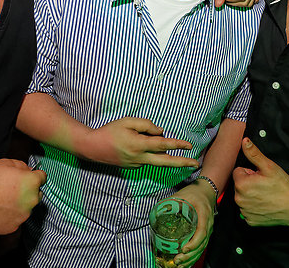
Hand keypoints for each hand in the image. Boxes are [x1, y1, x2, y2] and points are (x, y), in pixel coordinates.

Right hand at [0, 159, 46, 234]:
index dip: (34, 175)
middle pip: (36, 194)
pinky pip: (16, 219)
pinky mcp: (14, 227)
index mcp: (32, 182)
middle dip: (28, 190)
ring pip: (26, 208)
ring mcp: (24, 215)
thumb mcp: (4, 163)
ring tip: (2, 200)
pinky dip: (10, 215)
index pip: (42, 177)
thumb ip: (20, 165)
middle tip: (12, 188)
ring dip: (19, 204)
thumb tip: (27, 170)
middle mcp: (32, 200)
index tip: (28, 176)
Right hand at [82, 117, 198, 168]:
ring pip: (155, 159)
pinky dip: (147, 152)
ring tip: (154, 147)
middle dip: (182, 163)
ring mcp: (136, 164)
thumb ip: (146, 125)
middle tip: (195, 164)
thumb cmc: (110, 131)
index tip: (189, 145)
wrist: (93, 148)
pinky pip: (146, 158)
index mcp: (139, 145)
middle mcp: (140, 158)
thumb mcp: (127, 121)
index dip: (177, 144)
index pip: (163, 144)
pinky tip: (134, 145)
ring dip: (162, 154)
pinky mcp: (133, 167)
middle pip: (165, 162)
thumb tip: (160, 132)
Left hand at [171, 181, 217, 267]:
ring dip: (191, 259)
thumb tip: (158, 210)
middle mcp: (208, 224)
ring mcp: (207, 230)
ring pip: (202, 248)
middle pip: (202, 244)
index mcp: (204, 215)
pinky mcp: (204, 233)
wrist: (206, 190)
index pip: (202, 232)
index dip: (194, 243)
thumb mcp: (183, 194)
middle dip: (190, 255)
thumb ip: (172, 201)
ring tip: (180, 265)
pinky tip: (186, 264)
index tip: (184, 249)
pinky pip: (201, 247)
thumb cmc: (195, 192)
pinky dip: (194, 256)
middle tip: (177, 260)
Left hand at [233, 138, 288, 226]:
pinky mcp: (250, 221)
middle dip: (249, 184)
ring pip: (243, 197)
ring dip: (251, 195)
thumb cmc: (282, 186)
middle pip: (240, 185)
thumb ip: (254, 153)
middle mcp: (239, 199)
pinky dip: (254, 208)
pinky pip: (248, 210)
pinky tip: (265, 205)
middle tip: (264, 186)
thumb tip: (244, 141)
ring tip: (265, 195)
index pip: (238, 172)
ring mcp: (244, 211)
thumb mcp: (268, 166)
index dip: (250, 172)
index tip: (260, 176)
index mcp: (241, 184)